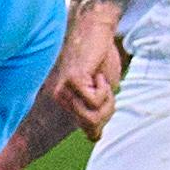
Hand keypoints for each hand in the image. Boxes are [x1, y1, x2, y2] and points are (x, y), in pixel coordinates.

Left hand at [48, 8, 125, 135]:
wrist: (97, 31)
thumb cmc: (101, 60)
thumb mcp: (104, 92)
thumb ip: (98, 113)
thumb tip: (95, 137)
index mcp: (68, 103)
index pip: (91, 132)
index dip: (106, 118)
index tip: (105, 97)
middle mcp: (61, 99)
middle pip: (92, 126)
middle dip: (108, 109)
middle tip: (104, 87)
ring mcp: (64, 91)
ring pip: (93, 116)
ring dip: (107, 99)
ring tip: (100, 80)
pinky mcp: (72, 81)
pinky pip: (95, 100)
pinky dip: (104, 88)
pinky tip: (97, 73)